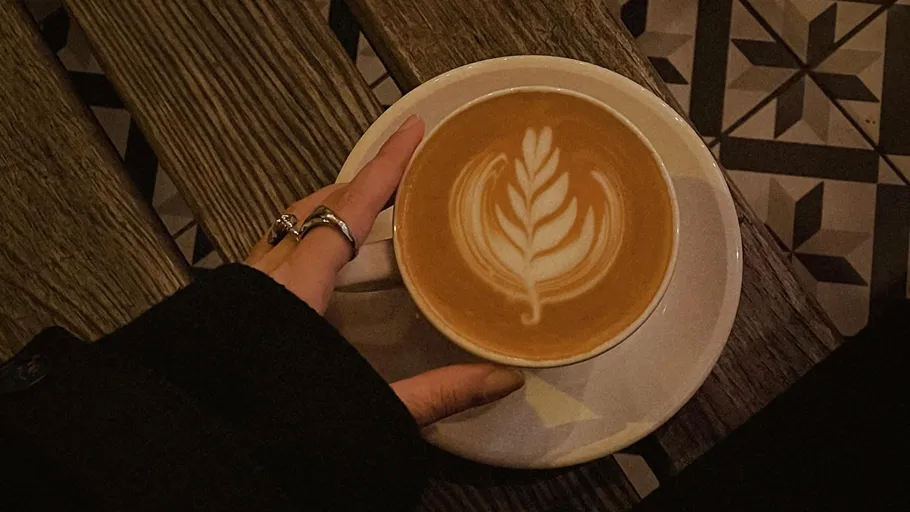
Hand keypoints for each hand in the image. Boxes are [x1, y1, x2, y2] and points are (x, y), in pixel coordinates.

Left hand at [246, 115, 523, 425]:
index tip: (413, 131)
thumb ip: (435, 393)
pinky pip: (273, 250)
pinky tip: (317, 260)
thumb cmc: (277, 428)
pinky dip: (304, 237)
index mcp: (299, 288)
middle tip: (400, 171)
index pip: (350, 210)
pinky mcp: (232, 306)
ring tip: (364, 205)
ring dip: (329, 208)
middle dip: (360, 182)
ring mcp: (243, 288)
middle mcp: (266, 276)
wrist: (202, 454)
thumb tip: (503, 379)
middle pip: (316, 207)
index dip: (386, 168)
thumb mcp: (367, 409)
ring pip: (288, 226)